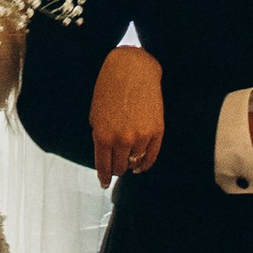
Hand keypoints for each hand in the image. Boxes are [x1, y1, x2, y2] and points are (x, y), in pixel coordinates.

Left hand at [90, 45, 163, 183]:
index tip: (104, 183)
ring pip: (135, 163)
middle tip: (117, 168)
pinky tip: (141, 166)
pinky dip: (145, 164)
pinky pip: (151, 157)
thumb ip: (99, 137)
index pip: (103, 166)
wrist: (132, 69)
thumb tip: (105, 158)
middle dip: (117, 169)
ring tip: (129, 163)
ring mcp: (140, 136)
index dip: (104, 177)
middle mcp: (121, 139)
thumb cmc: (109, 89)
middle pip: (119, 168)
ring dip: (131, 164)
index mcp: (102, 135)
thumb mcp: (95, 114)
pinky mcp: (156, 131)